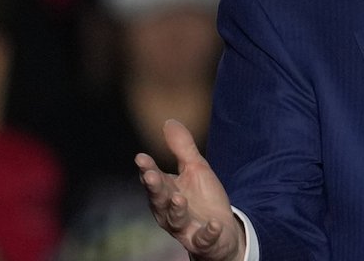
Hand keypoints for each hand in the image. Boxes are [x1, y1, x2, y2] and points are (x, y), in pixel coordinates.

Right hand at [136, 119, 245, 260]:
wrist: (222, 232)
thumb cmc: (204, 198)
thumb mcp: (196, 168)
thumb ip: (182, 148)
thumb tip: (168, 121)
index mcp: (167, 192)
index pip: (155, 179)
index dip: (147, 169)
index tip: (140, 157)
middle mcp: (170, 212)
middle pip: (160, 200)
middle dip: (155, 188)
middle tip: (151, 176)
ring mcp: (186, 229)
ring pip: (176, 221)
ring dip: (176, 210)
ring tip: (179, 198)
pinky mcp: (203, 242)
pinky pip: (204, 239)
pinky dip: (208, 233)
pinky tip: (214, 224)